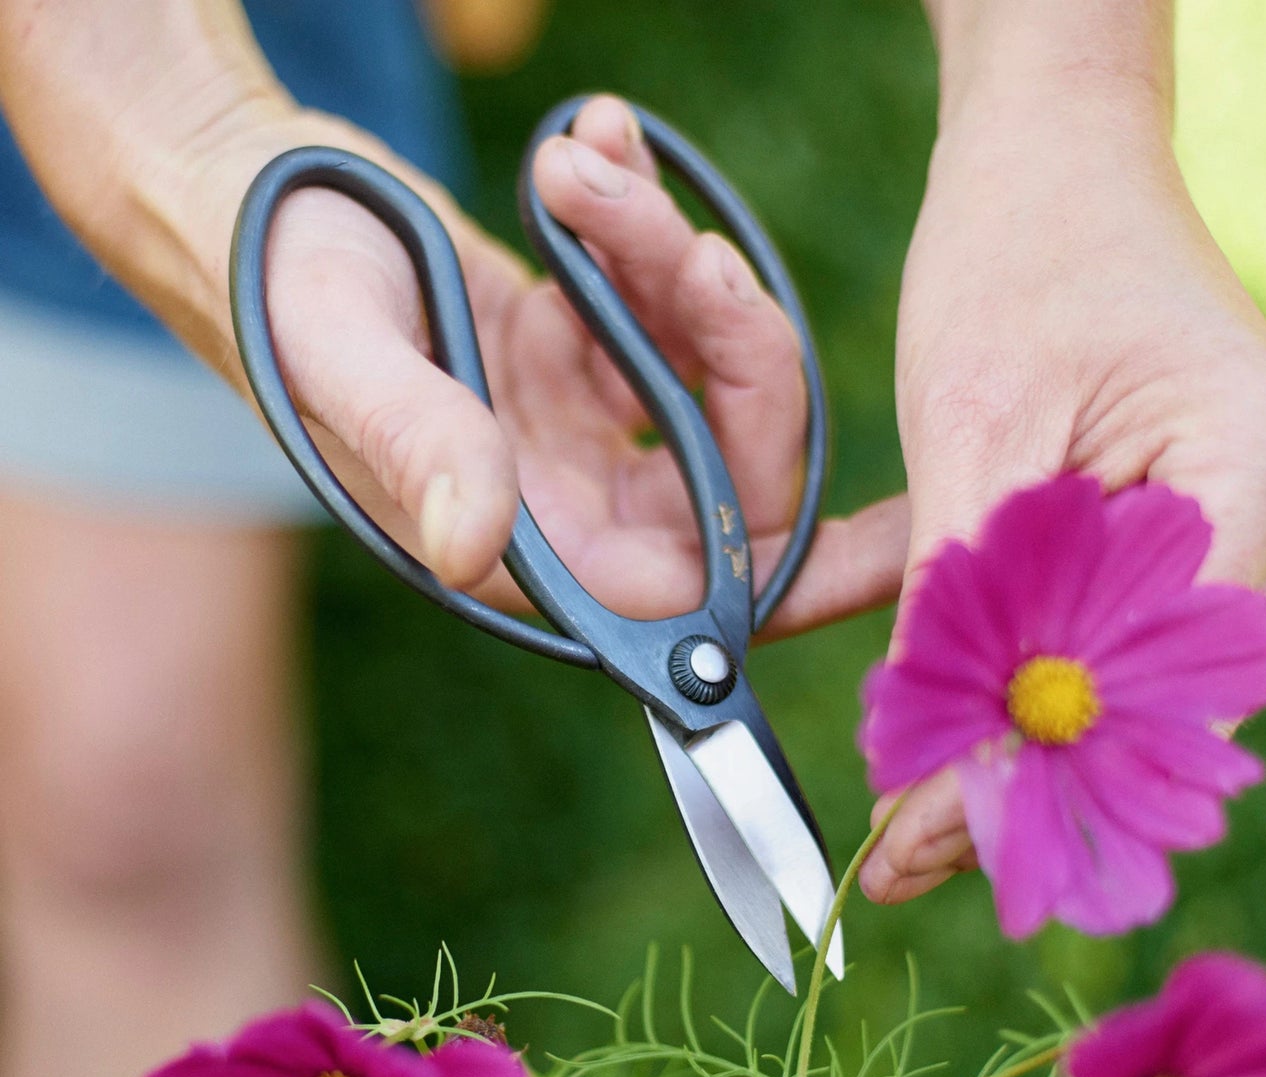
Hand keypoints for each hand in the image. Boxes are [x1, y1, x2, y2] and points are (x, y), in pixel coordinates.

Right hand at [260, 97, 906, 633]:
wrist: (234, 194)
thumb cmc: (265, 277)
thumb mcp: (335, 352)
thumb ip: (415, 446)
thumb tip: (479, 550)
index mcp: (523, 544)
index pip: (692, 594)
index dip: (797, 580)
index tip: (892, 542)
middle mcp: (566, 508)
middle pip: (732, 472)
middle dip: (736, 352)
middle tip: (686, 246)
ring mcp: (578, 436)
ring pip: (707, 379)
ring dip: (676, 265)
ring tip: (591, 167)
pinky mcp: (577, 364)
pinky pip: (663, 316)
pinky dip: (647, 233)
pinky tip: (597, 152)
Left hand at [859, 86, 1265, 904]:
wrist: (1055, 164)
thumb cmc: (1015, 257)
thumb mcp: (966, 431)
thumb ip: (962, 601)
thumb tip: (935, 766)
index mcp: (1260, 474)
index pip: (1154, 686)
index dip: (1035, 776)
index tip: (920, 844)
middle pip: (1156, 711)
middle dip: (1024, 786)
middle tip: (903, 861)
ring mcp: (1257, 532)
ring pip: (1135, 692)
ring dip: (1021, 749)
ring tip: (910, 829)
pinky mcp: (1202, 536)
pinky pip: (1120, 645)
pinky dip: (1031, 688)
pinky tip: (948, 743)